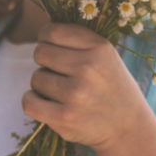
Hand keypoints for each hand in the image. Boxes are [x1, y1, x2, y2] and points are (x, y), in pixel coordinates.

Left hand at [22, 23, 149, 152]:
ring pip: (36, 78)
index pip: (52, 31)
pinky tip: (45, 102)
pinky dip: (32, 101)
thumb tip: (42, 30)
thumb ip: (78, 40)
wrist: (127, 125)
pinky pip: (29, 102)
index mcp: (99, 48)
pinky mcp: (64, 118)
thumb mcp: (106, 54)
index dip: (45, 37)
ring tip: (62, 90)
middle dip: (45, 61)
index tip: (51, 46)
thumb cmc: (110, 84)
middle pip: (40, 53)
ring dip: (43, 83)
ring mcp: (75, 94)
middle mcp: (88, 68)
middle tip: (60, 72)